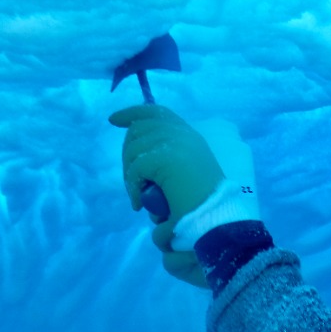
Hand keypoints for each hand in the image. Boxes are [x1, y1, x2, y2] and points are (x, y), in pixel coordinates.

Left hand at [110, 105, 222, 287]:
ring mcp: (175, 143)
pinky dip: (133, 188)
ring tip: (139, 196)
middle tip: (131, 180)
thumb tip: (140, 164)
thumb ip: (168, 165)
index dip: (133, 113)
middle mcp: (183, 134)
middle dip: (127, 151)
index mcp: (190, 137)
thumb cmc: (204, 207)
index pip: (157, 113)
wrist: (215, 218)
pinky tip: (139, 204)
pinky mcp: (165, 156)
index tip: (114, 120)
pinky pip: (135, 168)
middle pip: (140, 127)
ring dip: (130, 174)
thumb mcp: (185, 179)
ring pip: (134, 148)